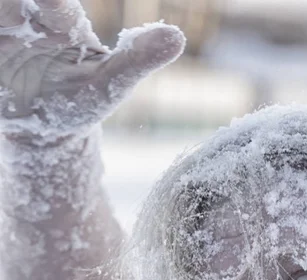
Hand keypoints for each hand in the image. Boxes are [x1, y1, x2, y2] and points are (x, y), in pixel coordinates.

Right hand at [0, 0, 184, 139]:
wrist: (50, 128)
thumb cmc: (84, 99)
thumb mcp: (111, 82)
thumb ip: (138, 58)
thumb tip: (178, 36)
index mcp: (59, 19)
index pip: (52, 1)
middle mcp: (25, 20)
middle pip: (13, 2)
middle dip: (15, 3)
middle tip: (17, 9)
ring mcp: (2, 36)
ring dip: (1, 16)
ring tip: (5, 31)